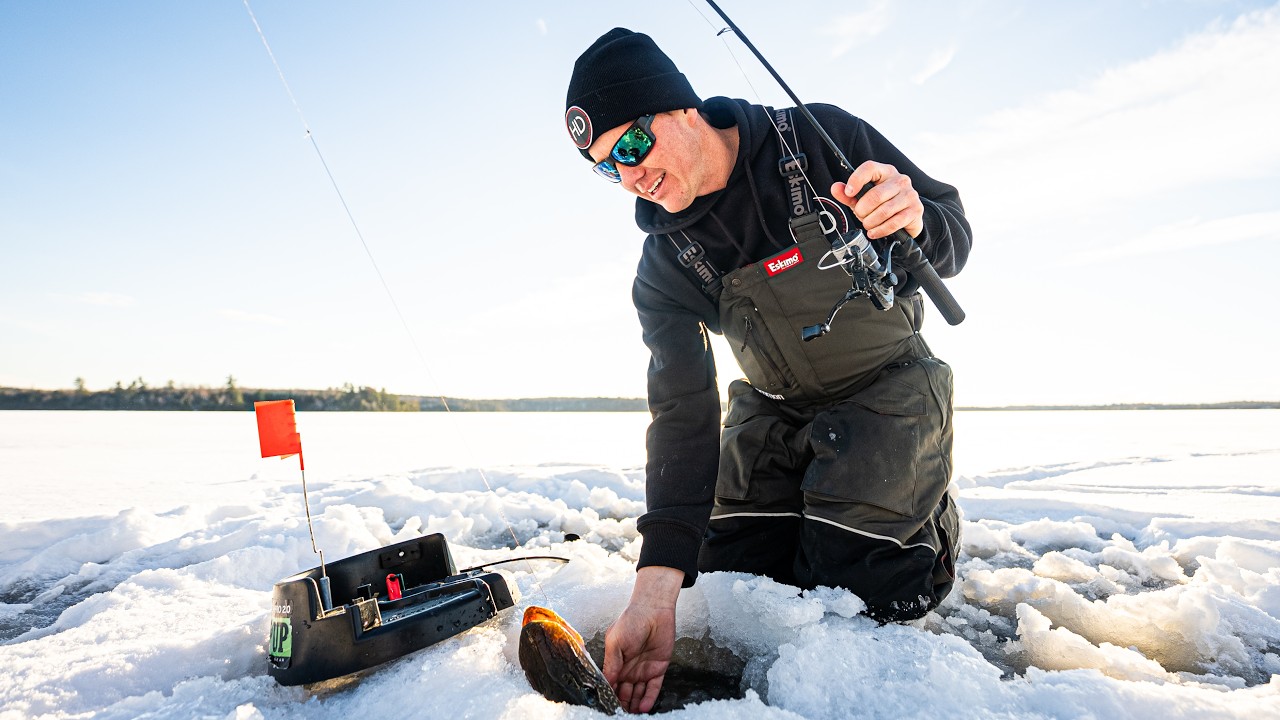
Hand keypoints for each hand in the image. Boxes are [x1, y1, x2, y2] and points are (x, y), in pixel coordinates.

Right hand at [603, 566, 681, 712]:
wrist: (654, 610)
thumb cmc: (631, 621)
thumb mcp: (615, 642)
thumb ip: (611, 664)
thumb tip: (607, 683)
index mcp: (616, 662)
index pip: (612, 684)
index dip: (610, 694)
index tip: (608, 705)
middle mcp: (629, 669)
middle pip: (624, 692)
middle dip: (622, 704)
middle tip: (620, 714)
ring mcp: (644, 670)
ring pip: (638, 693)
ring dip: (634, 705)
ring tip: (631, 715)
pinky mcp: (658, 669)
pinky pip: (653, 688)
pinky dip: (649, 699)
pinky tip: (644, 708)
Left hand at [831, 161, 923, 239]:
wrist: (906, 218)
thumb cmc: (883, 204)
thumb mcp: (862, 198)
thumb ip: (848, 194)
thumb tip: (836, 188)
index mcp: (886, 172)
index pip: (870, 168)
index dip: (856, 180)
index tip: (849, 193)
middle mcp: (900, 180)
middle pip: (875, 195)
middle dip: (862, 210)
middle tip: (860, 215)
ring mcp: (910, 194)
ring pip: (884, 210)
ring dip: (871, 221)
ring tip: (868, 224)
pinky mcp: (915, 210)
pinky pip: (893, 222)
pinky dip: (880, 230)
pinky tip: (874, 232)